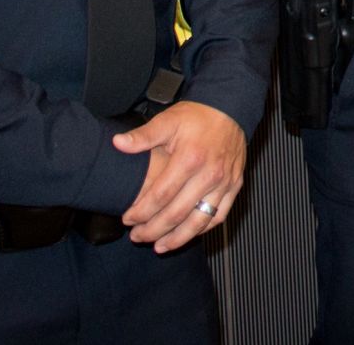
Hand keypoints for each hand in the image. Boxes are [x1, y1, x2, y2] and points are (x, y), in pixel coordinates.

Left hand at [115, 101, 245, 252]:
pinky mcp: (235, 185)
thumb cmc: (198, 116)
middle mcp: (209, 174)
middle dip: (153, 230)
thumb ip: (142, 136)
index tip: (127, 219)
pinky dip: (202, 229)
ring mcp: (224, 182)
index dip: (141, 212)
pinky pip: (219, 215)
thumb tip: (118, 143)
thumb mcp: (168, 120)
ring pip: (199, 221)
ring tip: (160, 246)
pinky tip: (188, 234)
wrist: (230, 108)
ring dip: (177, 238)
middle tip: (137, 236)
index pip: (160, 196)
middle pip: (177, 213)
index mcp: (190, 158)